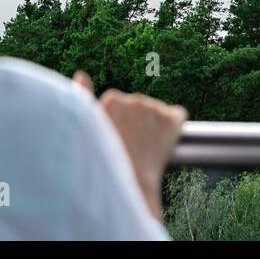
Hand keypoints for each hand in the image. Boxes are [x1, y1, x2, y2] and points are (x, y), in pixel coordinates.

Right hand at [73, 72, 187, 217]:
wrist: (129, 184)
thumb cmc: (104, 161)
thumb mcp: (89, 129)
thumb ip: (83, 98)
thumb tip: (81, 74)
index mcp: (112, 98)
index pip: (122, 105)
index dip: (121, 125)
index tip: (118, 140)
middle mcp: (134, 99)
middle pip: (139, 109)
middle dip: (137, 124)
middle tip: (130, 147)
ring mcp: (154, 108)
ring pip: (157, 114)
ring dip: (153, 127)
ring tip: (143, 149)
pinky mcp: (172, 119)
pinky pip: (178, 116)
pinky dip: (174, 127)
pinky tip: (164, 142)